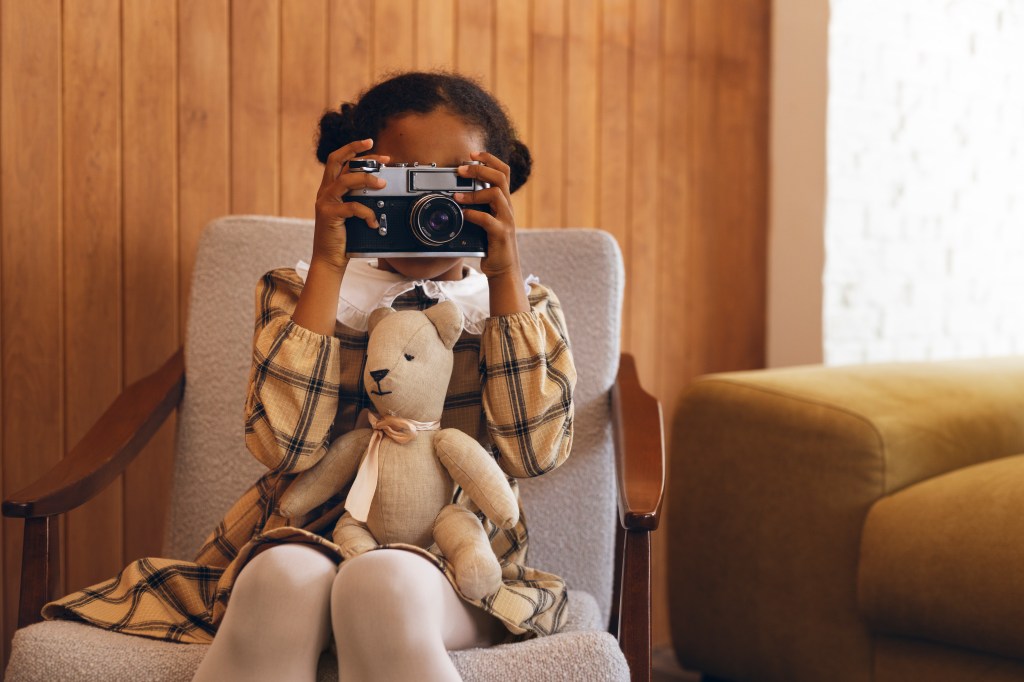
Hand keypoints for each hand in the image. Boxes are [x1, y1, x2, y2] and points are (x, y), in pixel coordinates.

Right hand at [313, 138, 390, 271]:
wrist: (330, 259)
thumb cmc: (343, 237)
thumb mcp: (351, 213)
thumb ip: (359, 198)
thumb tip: (380, 186)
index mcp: (329, 188)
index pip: (339, 160)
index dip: (354, 149)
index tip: (371, 143)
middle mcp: (325, 191)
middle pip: (337, 161)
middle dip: (357, 151)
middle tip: (380, 154)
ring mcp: (325, 202)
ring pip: (346, 181)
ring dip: (367, 180)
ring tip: (383, 184)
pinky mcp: (329, 215)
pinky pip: (352, 207)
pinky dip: (367, 213)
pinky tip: (373, 222)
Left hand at [455, 152, 519, 278]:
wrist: (503, 268)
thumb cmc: (491, 244)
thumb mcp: (486, 220)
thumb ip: (478, 206)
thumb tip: (456, 192)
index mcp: (504, 201)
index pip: (503, 171)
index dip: (490, 159)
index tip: (473, 154)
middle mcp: (507, 207)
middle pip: (500, 177)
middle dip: (480, 169)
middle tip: (461, 169)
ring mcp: (506, 220)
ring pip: (496, 194)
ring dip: (474, 192)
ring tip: (457, 196)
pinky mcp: (501, 234)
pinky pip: (488, 219)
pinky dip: (473, 215)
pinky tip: (463, 215)